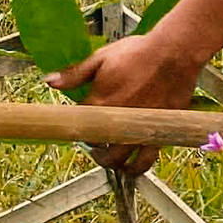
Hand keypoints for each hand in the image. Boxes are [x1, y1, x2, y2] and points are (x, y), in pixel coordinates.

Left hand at [47, 32, 201, 176]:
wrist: (172, 54)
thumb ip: (75, 74)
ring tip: (108, 158)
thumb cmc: (138, 53)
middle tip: (94, 142)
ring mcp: (136, 130)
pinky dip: (136, 168)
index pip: (79, 123)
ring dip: (109, 162)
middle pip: (97, 145)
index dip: (77, 126)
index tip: (79, 126)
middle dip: (93, 146)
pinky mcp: (156, 134)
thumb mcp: (101, 57)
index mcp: (99, 102)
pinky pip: (144, 160)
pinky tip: (130, 169)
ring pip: (117, 158)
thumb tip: (50, 81)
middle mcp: (116, 121)